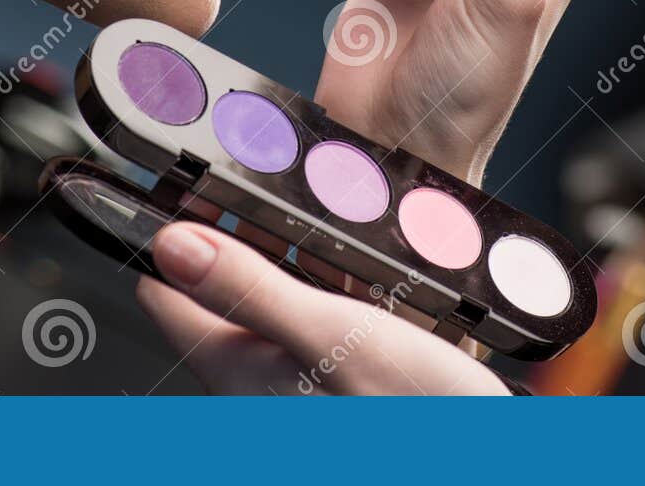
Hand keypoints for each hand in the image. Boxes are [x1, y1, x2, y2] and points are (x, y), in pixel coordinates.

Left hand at [135, 222, 508, 394]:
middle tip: (249, 187)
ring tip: (304, 220)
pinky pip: (311, 331)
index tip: (179, 187)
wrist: (476, 457)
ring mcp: (296, 393)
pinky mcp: (335, 393)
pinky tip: (355, 278)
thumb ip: (249, 287)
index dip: (172, 236)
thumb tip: (171, 245)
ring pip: (269, 313)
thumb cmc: (411, 413)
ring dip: (285, 267)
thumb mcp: (329, 332)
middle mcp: (256, 389)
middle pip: (221, 301)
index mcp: (237, 372)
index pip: (168, 297)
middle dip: (233, 244)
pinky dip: (323, 296)